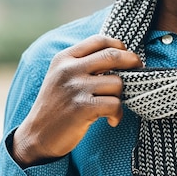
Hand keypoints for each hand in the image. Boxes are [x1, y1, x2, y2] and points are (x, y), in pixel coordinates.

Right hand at [12, 35, 141, 166]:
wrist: (37, 136)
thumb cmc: (57, 105)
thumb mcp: (61, 76)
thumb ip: (83, 63)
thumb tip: (120, 55)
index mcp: (64, 58)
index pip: (99, 40)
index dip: (119, 45)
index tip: (127, 55)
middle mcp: (68, 69)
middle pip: (113, 56)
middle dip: (132, 62)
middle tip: (139, 70)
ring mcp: (75, 88)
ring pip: (117, 83)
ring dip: (121, 96)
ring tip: (113, 105)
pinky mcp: (82, 108)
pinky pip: (115, 104)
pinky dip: (118, 114)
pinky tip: (112, 120)